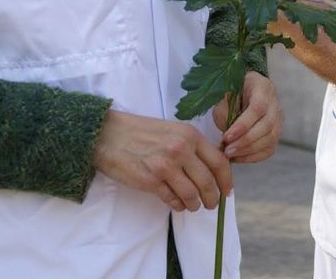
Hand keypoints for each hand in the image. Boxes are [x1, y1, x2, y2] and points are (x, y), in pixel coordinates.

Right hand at [92, 110, 231, 212]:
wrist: (109, 135)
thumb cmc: (141, 132)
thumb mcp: (173, 130)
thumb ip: (192, 146)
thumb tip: (211, 167)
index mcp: (190, 135)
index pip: (219, 162)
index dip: (226, 180)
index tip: (227, 190)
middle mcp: (181, 150)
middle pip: (208, 182)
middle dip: (213, 197)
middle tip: (212, 204)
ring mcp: (166, 167)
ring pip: (192, 194)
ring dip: (195, 204)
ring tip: (194, 206)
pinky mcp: (150, 181)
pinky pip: (172, 199)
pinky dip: (178, 205)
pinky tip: (178, 204)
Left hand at [216, 71, 281, 162]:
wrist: (244, 91)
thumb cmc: (232, 93)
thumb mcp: (225, 94)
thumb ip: (225, 110)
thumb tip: (227, 135)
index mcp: (262, 87)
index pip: (258, 107)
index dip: (244, 124)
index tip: (227, 136)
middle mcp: (274, 103)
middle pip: (267, 125)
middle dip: (245, 141)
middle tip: (227, 150)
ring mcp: (278, 119)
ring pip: (270, 139)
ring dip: (249, 150)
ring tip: (230, 154)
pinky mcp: (275, 133)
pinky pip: (269, 149)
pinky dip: (253, 157)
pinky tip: (238, 157)